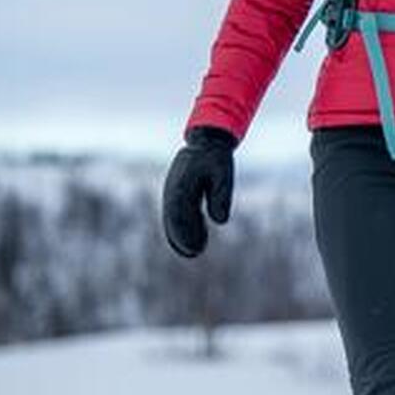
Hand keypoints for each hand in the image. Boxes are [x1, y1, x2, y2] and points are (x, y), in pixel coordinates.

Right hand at [162, 126, 237, 257]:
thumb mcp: (223, 174)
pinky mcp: (176, 192)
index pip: (182, 214)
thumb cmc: (216, 157)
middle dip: (182, 238)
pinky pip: (176, 213)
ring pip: (172, 218)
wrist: (206, 141)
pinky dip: (180, 227)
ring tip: (192, 252)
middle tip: (194, 253)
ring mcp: (172, 190)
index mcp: (182, 184)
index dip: (187, 233)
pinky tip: (189, 239)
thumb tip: (220, 221)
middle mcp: (173, 189)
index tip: (195, 248)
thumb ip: (220, 196)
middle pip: (174, 219)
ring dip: (180, 235)